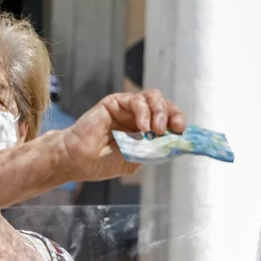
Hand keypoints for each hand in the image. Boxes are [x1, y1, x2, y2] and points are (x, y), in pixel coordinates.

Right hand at [61, 89, 186, 182]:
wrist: (77, 160)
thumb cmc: (101, 163)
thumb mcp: (134, 159)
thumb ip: (152, 150)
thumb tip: (174, 143)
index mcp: (145, 131)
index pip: (168, 121)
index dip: (178, 123)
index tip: (183, 133)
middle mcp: (138, 117)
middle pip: (165, 106)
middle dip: (173, 115)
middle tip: (174, 129)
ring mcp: (127, 108)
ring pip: (153, 98)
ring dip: (160, 112)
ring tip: (156, 130)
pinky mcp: (115, 102)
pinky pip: (136, 100)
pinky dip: (143, 112)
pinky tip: (142, 127)